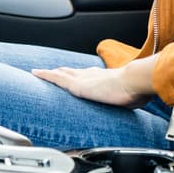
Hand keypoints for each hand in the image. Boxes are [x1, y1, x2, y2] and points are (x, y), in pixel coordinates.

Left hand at [31, 65, 151, 107]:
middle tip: (53, 72)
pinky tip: (36, 73)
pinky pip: (55, 78)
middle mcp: (91, 75)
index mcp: (103, 78)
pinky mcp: (76, 85)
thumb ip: (129, 97)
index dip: (78, 75)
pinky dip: (45, 75)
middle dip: (62, 72)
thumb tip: (137, 101)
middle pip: (72, 72)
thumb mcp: (131, 95)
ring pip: (61, 74)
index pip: (87, 75)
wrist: (133, 82)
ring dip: (50, 73)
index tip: (72, 74)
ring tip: (40, 73)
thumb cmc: (135, 90)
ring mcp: (82, 79)